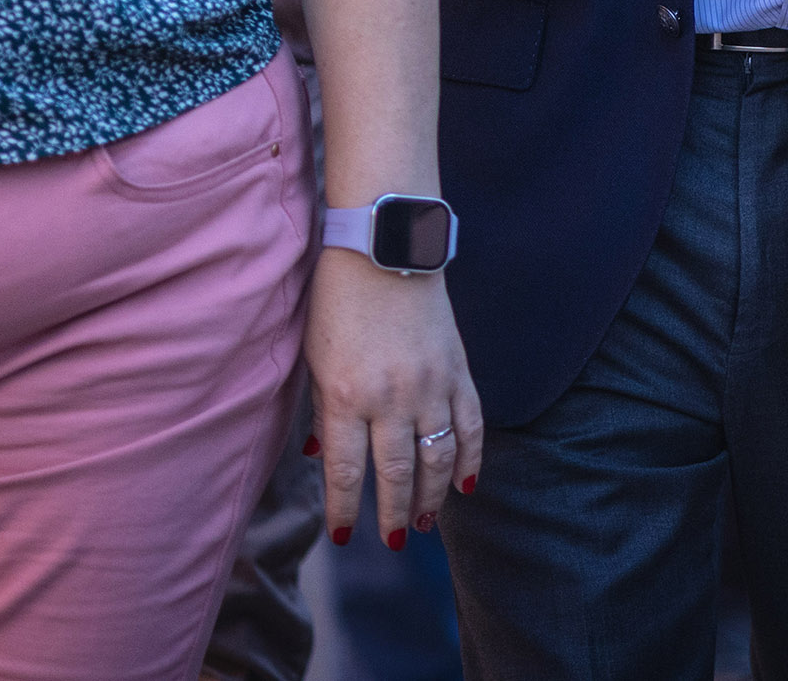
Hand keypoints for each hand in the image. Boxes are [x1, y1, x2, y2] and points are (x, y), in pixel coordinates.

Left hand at [308, 253, 482, 550]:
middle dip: (395, 514)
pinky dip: (471, 457)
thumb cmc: (337, 302)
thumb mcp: (316, 358)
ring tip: (427, 522)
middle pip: (397, 474)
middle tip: (394, 540)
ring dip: (434, 496)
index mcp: (347, 395)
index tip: (345, 536)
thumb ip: (323, 412)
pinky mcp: (458, 369)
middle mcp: (392, 396)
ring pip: (438, 457)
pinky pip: (471, 424)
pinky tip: (466, 483)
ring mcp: (431, 384)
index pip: (347, 472)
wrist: (386, 248)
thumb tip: (325, 458)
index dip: (345, 511)